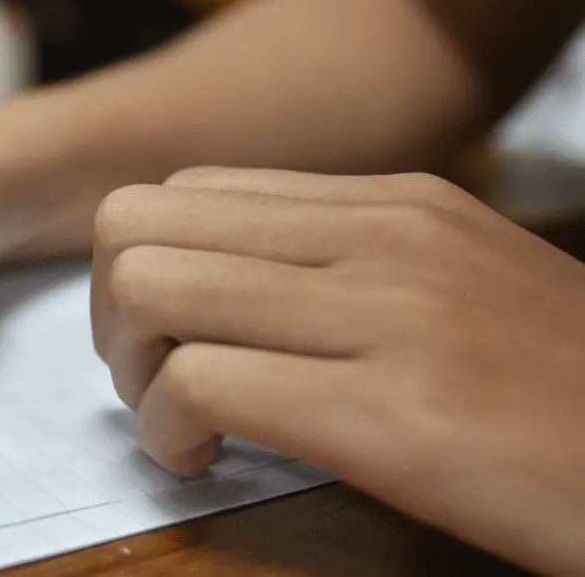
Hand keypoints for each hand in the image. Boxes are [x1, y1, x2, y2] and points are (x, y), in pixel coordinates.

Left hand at [92, 167, 584, 575]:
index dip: (146, 266)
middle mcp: (379, 238)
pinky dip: (169, 431)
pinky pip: (198, 385)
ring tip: (181, 422)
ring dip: (131, 370)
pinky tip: (207, 462)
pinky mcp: (389, 412)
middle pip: (136, 224)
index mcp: (390, 203)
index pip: (186, 191)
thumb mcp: (458, 278)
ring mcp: (385, 315)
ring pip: (150, 287)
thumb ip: (346, 257)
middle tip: (154, 377)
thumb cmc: (559, 386)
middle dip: (114, 311)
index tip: (174, 335)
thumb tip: (223, 271)